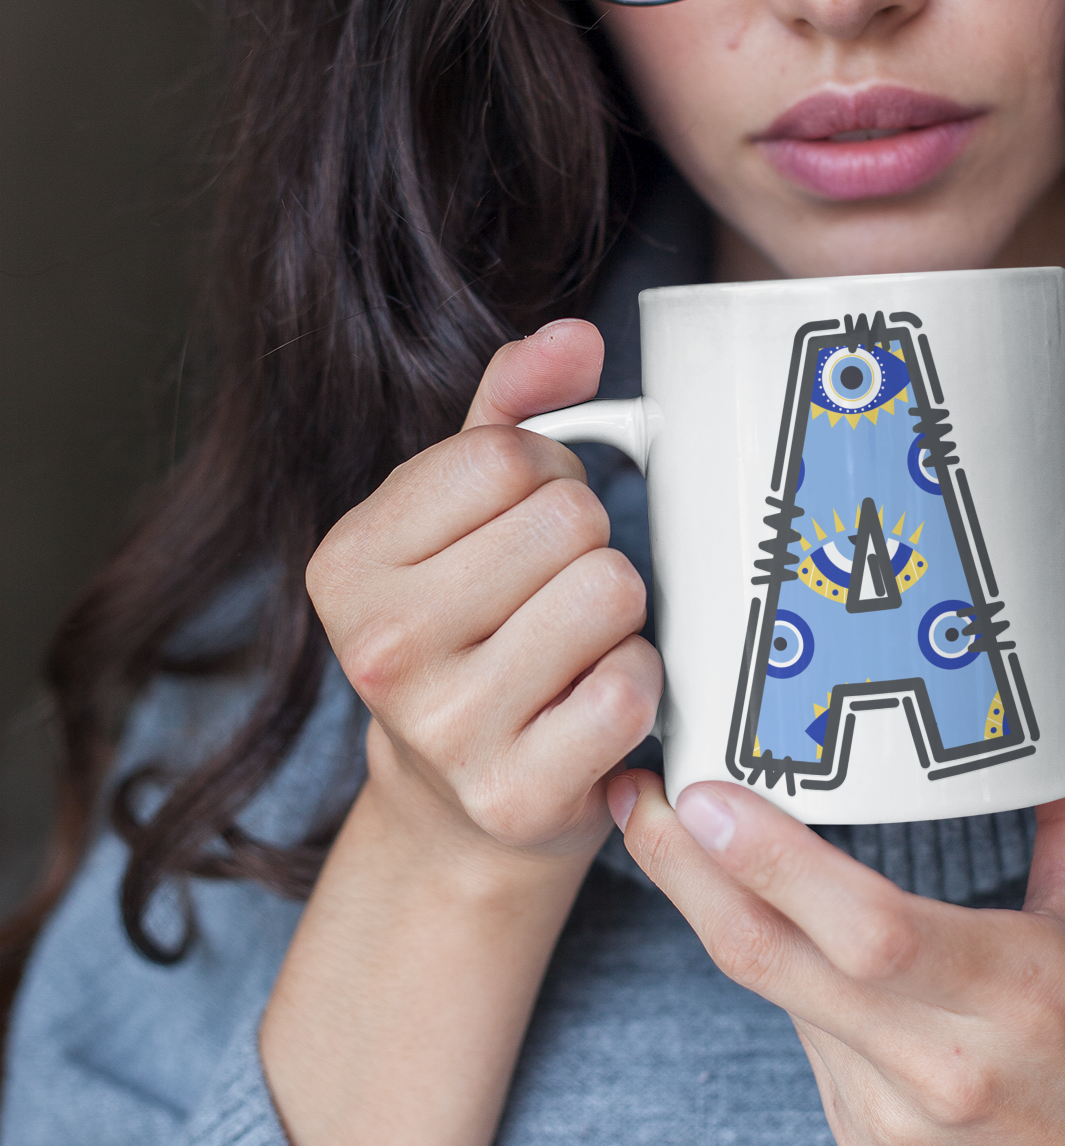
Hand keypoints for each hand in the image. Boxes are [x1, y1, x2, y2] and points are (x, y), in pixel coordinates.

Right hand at [307, 318, 660, 878]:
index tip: (525, 527)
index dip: (548, 476)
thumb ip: (510, 408)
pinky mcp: (516, 793)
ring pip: (611, 591)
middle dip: (587, 545)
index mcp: (346, 563)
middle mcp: (380, 647)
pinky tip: (591, 703)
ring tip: (573, 647)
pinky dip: (636, 685)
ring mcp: (445, 729)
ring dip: (618, 614)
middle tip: (553, 596)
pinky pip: (631, 686)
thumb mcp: (459, 513)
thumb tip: (575, 338)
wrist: (458, 808)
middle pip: (569, 520)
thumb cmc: (469, 633)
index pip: (507, 455)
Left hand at [609, 617, 1064, 1145]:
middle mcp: (946, 1066)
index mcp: (1021, 992)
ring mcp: (894, 1121)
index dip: (773, 864)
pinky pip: (802, 1039)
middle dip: (686, 873)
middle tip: (630, 791)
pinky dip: (779, 969)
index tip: (700, 793)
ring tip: (665, 826)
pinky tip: (760, 913)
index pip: (869, 929)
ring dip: (718, 911)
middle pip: (778, 962)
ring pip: (777, 994)